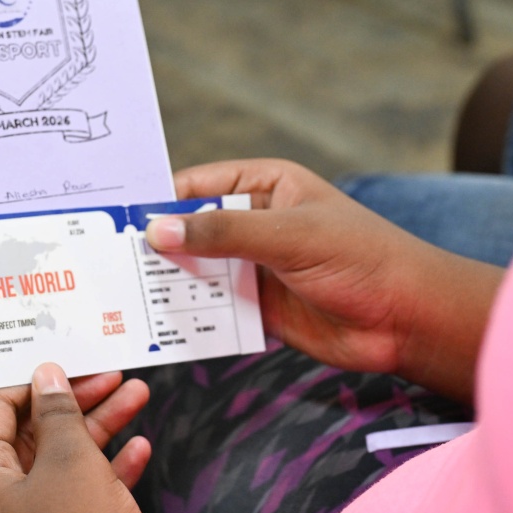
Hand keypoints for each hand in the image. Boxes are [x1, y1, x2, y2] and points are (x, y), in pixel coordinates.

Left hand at [0, 364, 165, 512]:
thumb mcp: (73, 465)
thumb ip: (58, 415)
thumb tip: (46, 378)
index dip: (28, 380)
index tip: (66, 358)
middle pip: (28, 433)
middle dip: (73, 400)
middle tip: (109, 372)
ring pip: (60, 461)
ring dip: (99, 426)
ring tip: (137, 393)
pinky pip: (80, 496)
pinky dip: (108, 469)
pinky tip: (140, 447)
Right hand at [146, 159, 502, 403]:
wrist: (408, 320)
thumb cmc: (361, 258)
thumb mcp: (288, 236)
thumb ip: (221, 235)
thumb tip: (157, 231)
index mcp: (264, 186)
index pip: (197, 186)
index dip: (157, 199)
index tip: (112, 217)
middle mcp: (254, 223)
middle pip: (190, 231)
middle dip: (154, 246)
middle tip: (104, 260)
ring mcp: (254, 267)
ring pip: (197, 273)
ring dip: (167, 285)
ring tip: (118, 296)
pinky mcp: (258, 309)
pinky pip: (213, 310)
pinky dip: (188, 318)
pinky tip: (155, 326)